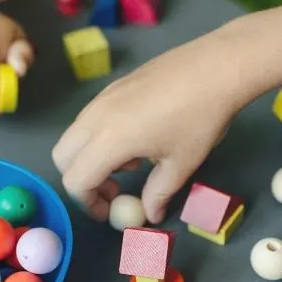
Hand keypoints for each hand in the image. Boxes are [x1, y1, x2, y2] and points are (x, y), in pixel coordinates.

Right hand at [52, 31, 244, 223]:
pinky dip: (99, 137)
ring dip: (91, 157)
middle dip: (81, 179)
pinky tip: (138, 137)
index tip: (110, 211)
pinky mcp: (113, 86)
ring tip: (132, 163)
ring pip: (75, 135)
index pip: (76, 180)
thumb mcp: (182, 164)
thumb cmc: (201, 118)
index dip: (88, 203)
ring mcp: (102, 97)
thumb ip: (158, 194)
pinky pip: (90, 118)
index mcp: (110, 139)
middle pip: (63, 157)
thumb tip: (150, 215)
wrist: (218, 66)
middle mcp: (96, 116)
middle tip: (113, 190)